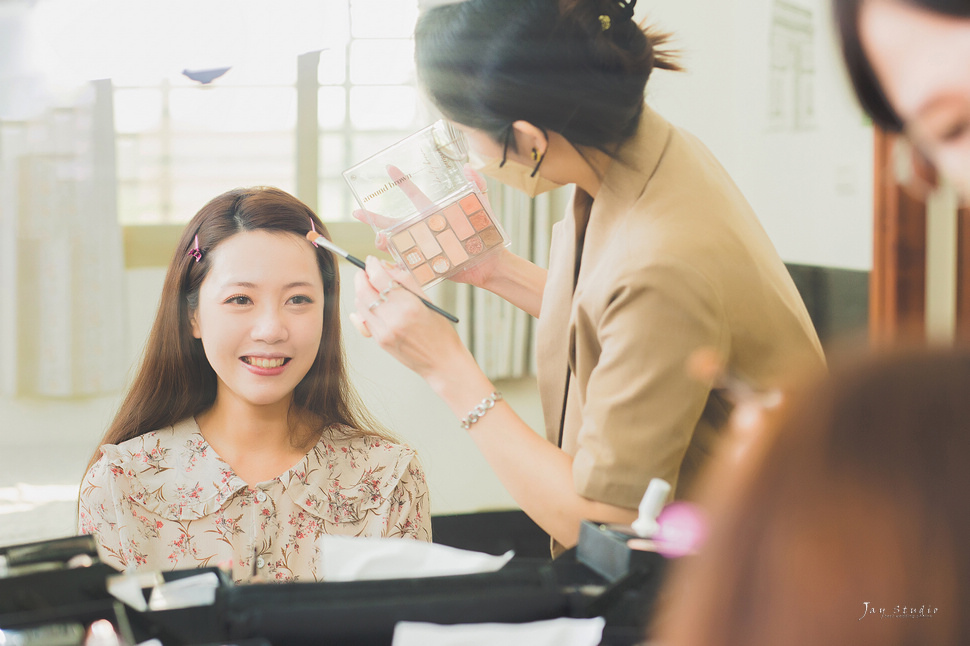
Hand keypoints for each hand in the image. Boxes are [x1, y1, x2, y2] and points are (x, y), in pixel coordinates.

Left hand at [350, 256, 472, 380]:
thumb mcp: (428, 301)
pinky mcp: (380, 341)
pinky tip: (371, 304)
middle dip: (361, 276)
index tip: (371, 260)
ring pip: (360, 304)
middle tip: (366, 271)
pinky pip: (363, 320)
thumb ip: (406, 281)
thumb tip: (386, 267)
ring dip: (361, 291)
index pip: (379, 278)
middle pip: (363, 290)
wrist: (442, 363)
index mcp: (408, 305)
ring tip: (370, 287)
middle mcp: (393, 319)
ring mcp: (384, 332)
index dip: (372, 265)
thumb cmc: (440, 332)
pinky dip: (363, 308)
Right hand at [351, 164, 509, 291]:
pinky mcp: (427, 264)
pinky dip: (398, 264)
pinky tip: (393, 263)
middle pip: (395, 223)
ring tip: (381, 240)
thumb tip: (469, 167)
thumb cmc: (487, 235)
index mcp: (435, 214)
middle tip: (358, 213)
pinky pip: (408, 264)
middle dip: (375, 219)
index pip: (414, 195)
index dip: (402, 181)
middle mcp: (426, 229)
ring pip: (397, 244)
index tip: (389, 168)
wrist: (492, 264)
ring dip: (385, 241)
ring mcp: (424, 247)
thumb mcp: (483, 208)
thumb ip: (478, 187)